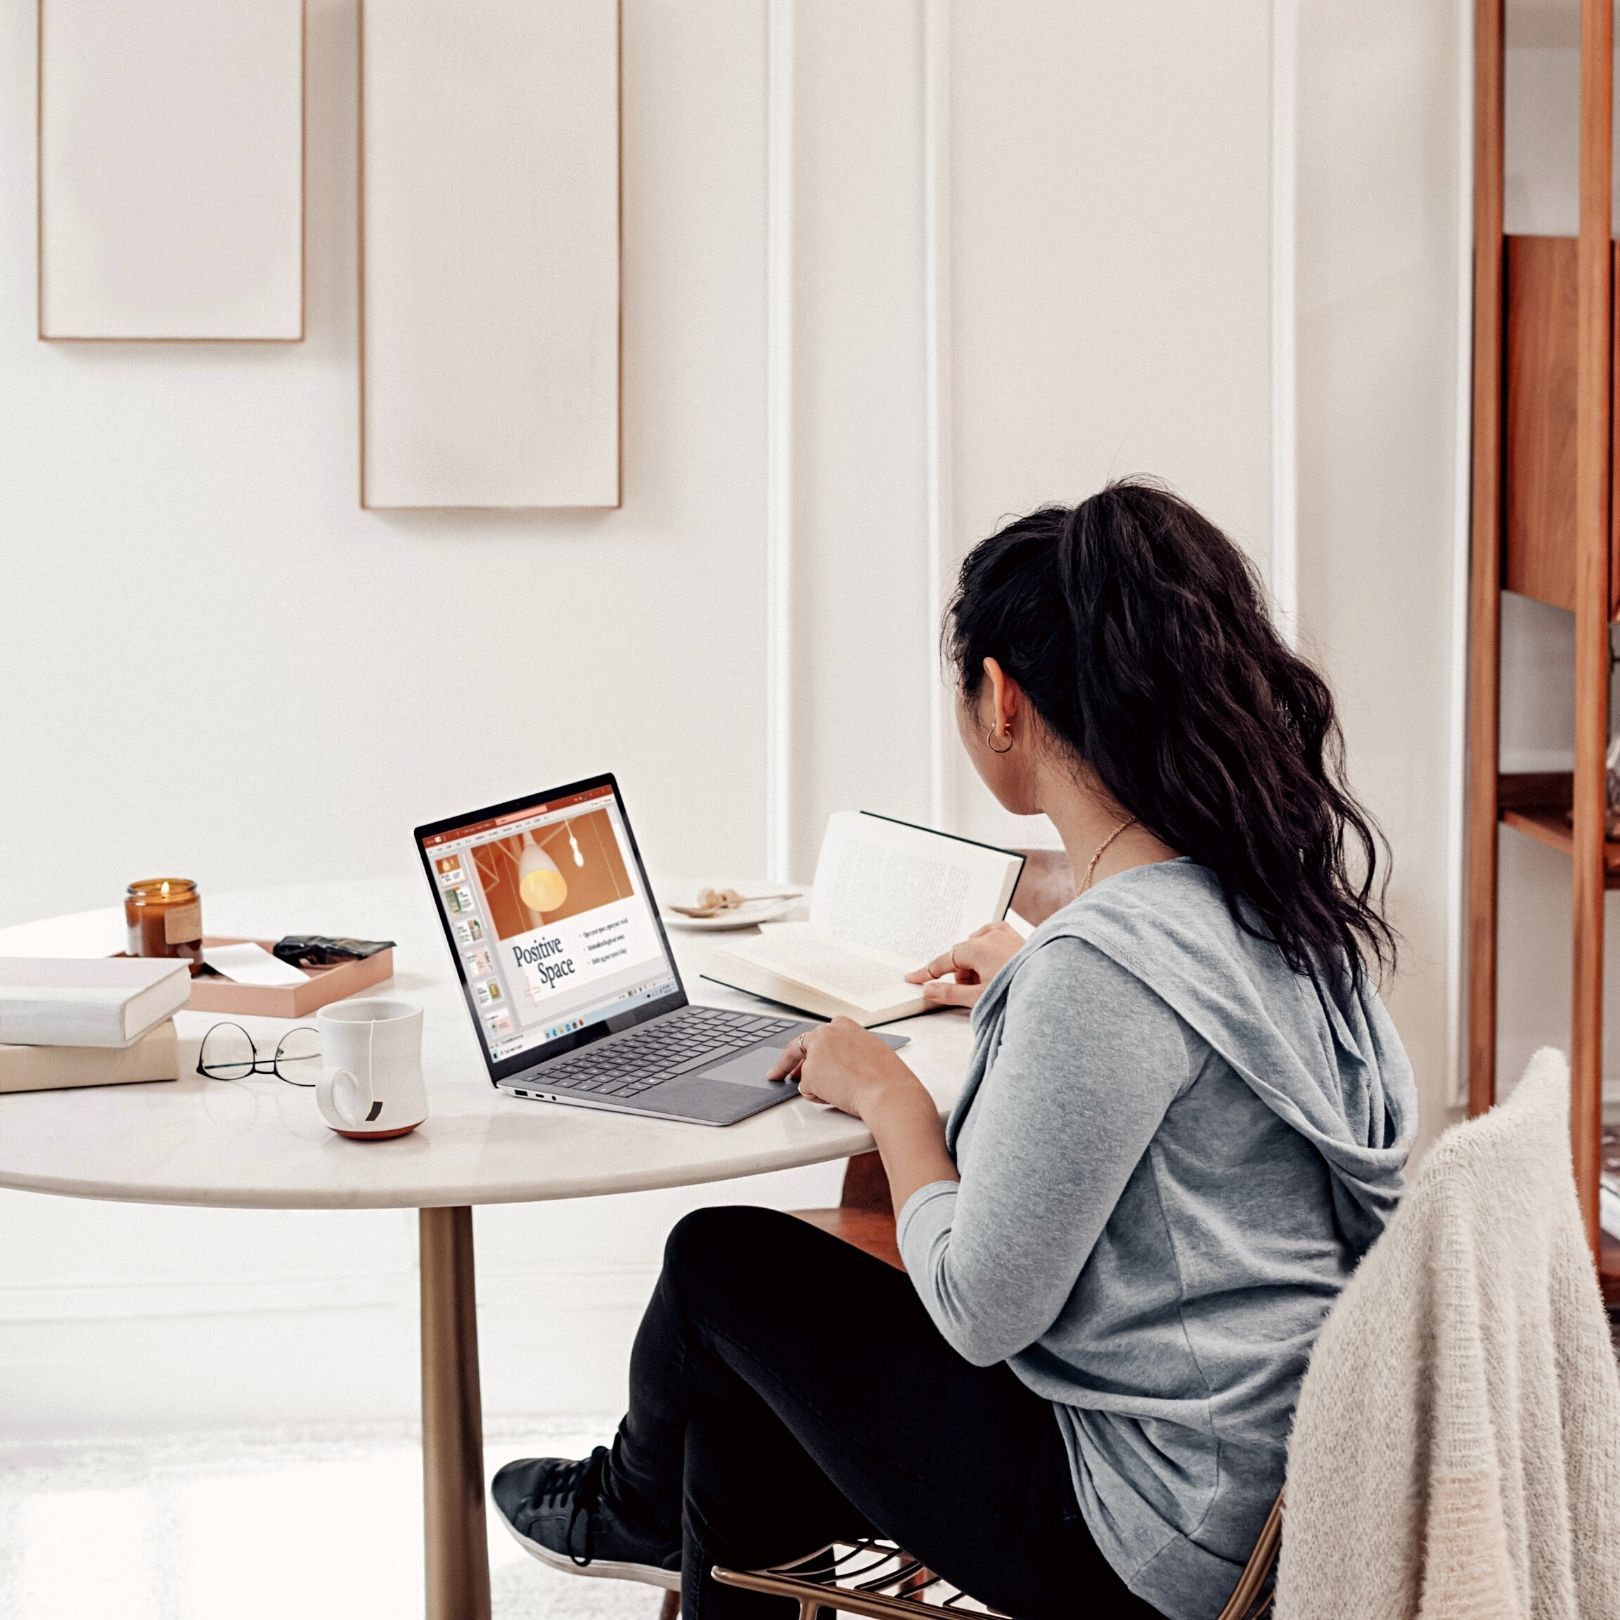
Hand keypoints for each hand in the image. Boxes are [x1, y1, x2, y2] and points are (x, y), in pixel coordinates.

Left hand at [766, 1016, 922, 1120]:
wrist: (887, 1090)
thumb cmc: (886, 1075)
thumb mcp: (869, 1050)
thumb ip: (848, 1050)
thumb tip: (837, 1063)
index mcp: (842, 1024)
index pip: (816, 1035)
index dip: (807, 1050)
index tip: (799, 1057)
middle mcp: (825, 1033)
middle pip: (797, 1047)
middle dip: (786, 1063)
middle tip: (776, 1074)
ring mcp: (815, 1052)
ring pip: (806, 1074)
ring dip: (818, 1086)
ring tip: (844, 1092)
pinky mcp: (809, 1073)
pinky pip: (807, 1091)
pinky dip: (820, 1097)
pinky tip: (839, 1096)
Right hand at [904, 921, 1023, 1008]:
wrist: (1053, 987)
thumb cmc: (1018, 992)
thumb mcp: (979, 998)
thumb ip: (949, 993)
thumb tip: (928, 989)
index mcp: (976, 948)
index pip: (943, 961)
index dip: (927, 972)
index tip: (912, 977)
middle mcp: (989, 936)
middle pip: (960, 956)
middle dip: (962, 975)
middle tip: (974, 993)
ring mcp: (1004, 933)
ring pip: (976, 947)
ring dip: (976, 965)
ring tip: (992, 983)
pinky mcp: (1016, 935)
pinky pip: (992, 937)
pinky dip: (988, 951)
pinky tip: (996, 964)